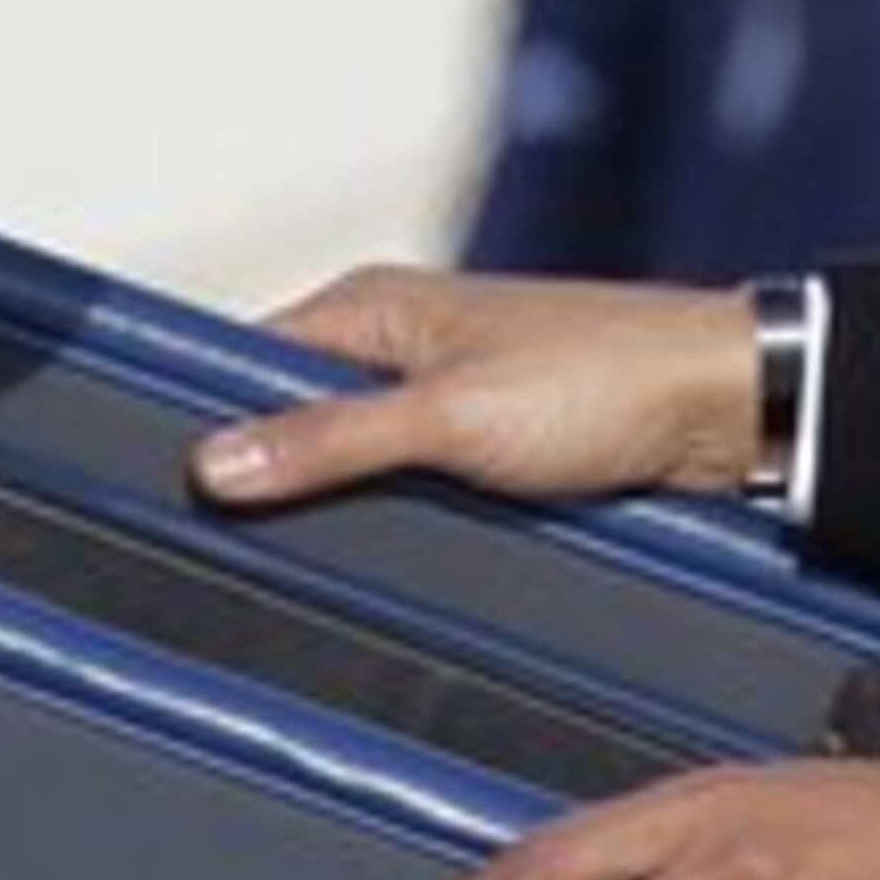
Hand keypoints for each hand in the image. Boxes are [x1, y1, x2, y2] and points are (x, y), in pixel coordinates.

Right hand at [188, 266, 755, 509]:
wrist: (725, 404)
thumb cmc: (604, 381)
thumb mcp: (451, 419)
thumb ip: (331, 440)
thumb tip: (213, 461)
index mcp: (374, 308)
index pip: (243, 360)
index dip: (199, 422)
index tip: (154, 492)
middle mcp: (397, 341)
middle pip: (288, 418)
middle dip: (258, 478)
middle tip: (207, 554)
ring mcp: (440, 393)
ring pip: (345, 459)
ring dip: (324, 506)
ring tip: (276, 571)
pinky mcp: (480, 442)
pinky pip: (400, 484)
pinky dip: (380, 517)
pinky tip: (360, 563)